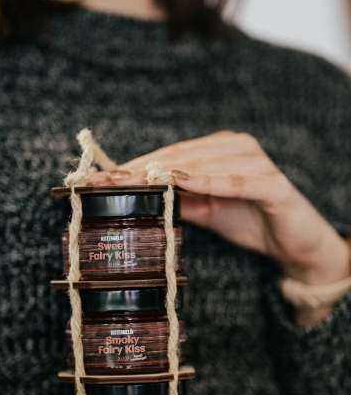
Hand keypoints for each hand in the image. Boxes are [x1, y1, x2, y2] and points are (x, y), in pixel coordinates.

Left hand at [92, 132, 349, 284]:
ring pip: (202, 163)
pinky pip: (234, 180)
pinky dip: (206, 180)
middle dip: (140, 168)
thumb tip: (138, 196)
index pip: (168, 155)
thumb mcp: (205, 212)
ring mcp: (255, 163)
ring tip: (133, 179)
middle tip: (105, 180)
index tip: (100, 178)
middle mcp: (235, 148)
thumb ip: (177, 199)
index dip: (133, 166)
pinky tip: (179, 181)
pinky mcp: (271, 184)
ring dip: (166, 171)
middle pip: (179, 156)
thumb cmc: (250, 222)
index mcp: (217, 151)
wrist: (295, 246)